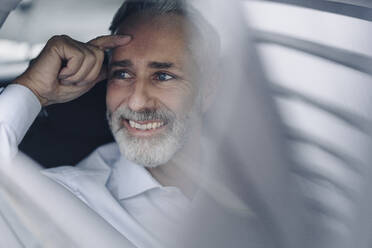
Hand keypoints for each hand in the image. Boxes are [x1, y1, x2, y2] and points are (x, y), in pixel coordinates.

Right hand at [13, 34, 130, 105]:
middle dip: (89, 74)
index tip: (128, 39)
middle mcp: (74, 44)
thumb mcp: (85, 82)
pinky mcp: (60, 42)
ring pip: (91, 57)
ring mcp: (67, 41)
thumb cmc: (59, 89)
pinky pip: (79, 57)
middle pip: (99, 55)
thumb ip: (97, 73)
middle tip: (72, 80)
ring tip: (65, 76)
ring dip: (79, 74)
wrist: (41, 94)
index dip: (114, 41)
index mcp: (80, 53)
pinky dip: (72, 70)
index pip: (100, 44)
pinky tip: (60, 72)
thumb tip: (109, 68)